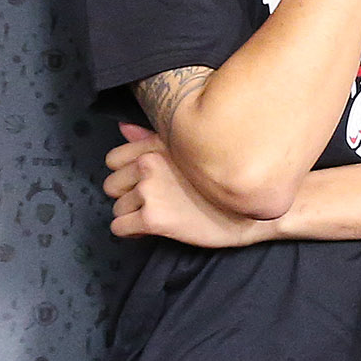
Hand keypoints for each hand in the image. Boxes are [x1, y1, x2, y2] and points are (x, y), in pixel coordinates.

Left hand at [106, 123, 275, 246]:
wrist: (248, 215)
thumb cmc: (221, 184)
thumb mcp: (188, 153)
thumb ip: (151, 140)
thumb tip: (123, 127)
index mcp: (156, 147)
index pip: (113, 159)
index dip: (127, 175)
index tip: (144, 184)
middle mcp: (148, 164)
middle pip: (112, 186)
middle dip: (128, 197)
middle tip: (154, 203)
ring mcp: (149, 191)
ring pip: (117, 208)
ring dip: (133, 216)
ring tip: (160, 216)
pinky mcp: (152, 218)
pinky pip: (119, 228)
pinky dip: (131, 232)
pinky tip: (152, 231)